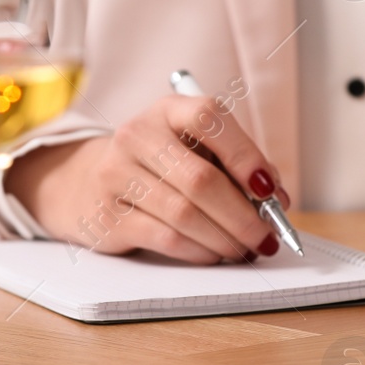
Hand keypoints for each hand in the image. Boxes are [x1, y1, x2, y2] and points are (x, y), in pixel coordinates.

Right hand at [4, 96, 289, 263]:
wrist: (89, 183)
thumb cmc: (159, 166)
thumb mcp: (195, 150)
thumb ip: (236, 167)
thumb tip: (275, 200)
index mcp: (168, 110)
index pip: (210, 119)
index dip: (245, 156)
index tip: (269, 190)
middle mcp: (138, 135)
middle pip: (200, 179)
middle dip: (242, 215)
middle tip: (265, 236)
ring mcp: (117, 174)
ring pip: (185, 214)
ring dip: (225, 239)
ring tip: (244, 249)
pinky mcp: (108, 214)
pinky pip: (166, 238)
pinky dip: (200, 251)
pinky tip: (215, 253)